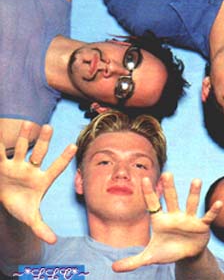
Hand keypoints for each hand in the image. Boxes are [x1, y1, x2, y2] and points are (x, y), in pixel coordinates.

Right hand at [0, 123, 75, 243]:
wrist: (7, 201)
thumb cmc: (23, 206)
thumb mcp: (31, 217)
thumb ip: (42, 228)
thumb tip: (53, 241)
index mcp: (43, 180)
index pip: (56, 167)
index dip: (64, 158)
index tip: (74, 146)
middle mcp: (31, 168)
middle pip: (39, 153)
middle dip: (44, 141)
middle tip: (49, 127)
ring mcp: (17, 165)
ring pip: (22, 148)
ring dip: (24, 136)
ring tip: (28, 122)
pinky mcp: (2, 166)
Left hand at [112, 172, 221, 271]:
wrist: (186, 255)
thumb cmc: (167, 251)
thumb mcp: (150, 256)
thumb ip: (133, 261)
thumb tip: (113, 268)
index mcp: (161, 220)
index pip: (153, 204)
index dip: (148, 193)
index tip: (143, 178)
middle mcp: (175, 215)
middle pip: (171, 199)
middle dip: (169, 187)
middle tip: (167, 173)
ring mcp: (189, 219)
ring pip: (191, 203)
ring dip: (193, 193)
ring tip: (196, 180)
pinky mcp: (201, 225)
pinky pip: (207, 217)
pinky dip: (213, 211)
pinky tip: (218, 204)